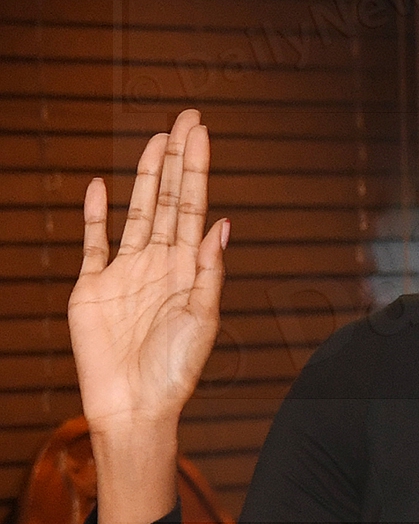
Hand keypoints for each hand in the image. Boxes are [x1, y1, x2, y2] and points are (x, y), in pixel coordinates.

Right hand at [68, 107, 225, 440]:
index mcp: (187, 271)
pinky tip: (98, 186)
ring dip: (144, 176)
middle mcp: (158, 265)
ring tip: (155, 139)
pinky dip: (95, 214)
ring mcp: (125, 274)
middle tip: (184, 117)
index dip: (196, 169)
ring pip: (136, 212)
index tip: (200, 133)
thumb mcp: (202, 319)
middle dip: (176, 159)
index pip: (194, 208)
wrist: (134, 406)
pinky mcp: (92, 287)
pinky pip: (93, 242)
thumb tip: (221, 223)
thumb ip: (209, 271)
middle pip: (168, 200)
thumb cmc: (175, 371)